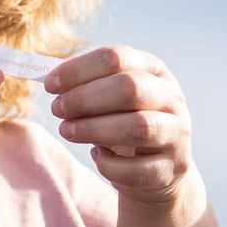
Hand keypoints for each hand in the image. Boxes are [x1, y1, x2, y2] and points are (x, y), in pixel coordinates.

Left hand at [48, 46, 200, 205]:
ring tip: (67, 130)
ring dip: (93, 129)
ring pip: (138, 126)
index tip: (49, 85)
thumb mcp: (110, 98)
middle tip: (57, 109)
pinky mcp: (172, 169)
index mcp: (154, 71)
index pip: (118, 58)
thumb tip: (50, 79)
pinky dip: (109, 164)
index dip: (79, 69)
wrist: (158, 167)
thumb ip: (85, 86)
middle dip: (85, 98)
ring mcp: (177, 134)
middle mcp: (172, 99)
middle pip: (130, 88)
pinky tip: (97, 156)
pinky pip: (136, 168)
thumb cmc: (124, 123)